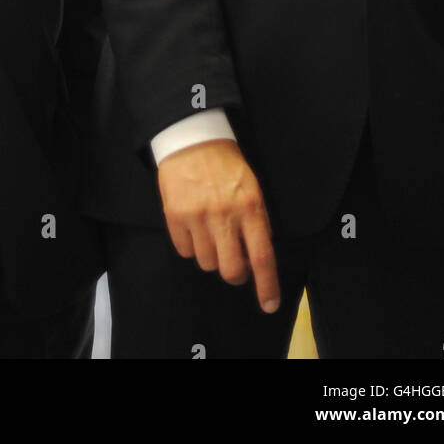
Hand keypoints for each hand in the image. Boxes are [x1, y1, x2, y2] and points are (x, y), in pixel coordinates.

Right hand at [157, 139, 279, 313]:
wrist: (192, 139)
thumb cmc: (227, 165)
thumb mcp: (252, 188)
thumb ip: (257, 222)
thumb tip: (256, 260)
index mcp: (250, 207)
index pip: (262, 257)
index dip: (267, 286)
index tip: (269, 305)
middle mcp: (224, 215)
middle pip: (231, 270)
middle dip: (235, 273)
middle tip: (235, 261)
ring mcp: (197, 216)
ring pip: (206, 263)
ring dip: (211, 255)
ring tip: (211, 231)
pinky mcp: (174, 215)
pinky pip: (185, 251)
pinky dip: (191, 245)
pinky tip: (193, 225)